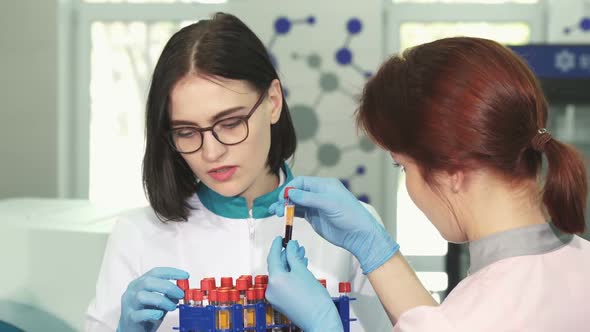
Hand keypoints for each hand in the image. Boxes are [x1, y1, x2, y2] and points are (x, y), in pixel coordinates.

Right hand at [118, 267, 188, 331]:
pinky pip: (139, 314)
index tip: (185, 275)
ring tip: (172, 307)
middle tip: (180, 294)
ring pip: (142, 296)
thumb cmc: (146, 313)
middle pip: (148, 282)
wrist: (132, 329)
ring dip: (161, 300)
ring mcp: (129, 304)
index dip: (171, 272)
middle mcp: (132, 291)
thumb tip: (181, 290)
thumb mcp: (160, 302)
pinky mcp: (129, 318)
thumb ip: (168, 295)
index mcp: (140, 283)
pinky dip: (152, 313)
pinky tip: (159, 314)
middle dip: (168, 286)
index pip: (155, 272)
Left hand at [266, 237, 342, 331]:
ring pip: (282, 275)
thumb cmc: (314, 298)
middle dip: (288, 255)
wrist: (320, 320)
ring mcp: (276, 297)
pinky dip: (291, 275)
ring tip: (302, 255)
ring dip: (291, 265)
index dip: (277, 245)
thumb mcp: (303, 271)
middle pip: (278, 266)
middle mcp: (271, 289)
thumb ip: (294, 256)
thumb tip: (290, 246)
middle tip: (296, 246)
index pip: (273, 257)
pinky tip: (300, 269)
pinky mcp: (282, 302)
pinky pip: (284, 284)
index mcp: (275, 280)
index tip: (280, 238)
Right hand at [269, 176, 398, 273]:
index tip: (282, 198)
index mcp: (324, 185)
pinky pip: (298, 212)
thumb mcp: (329, 203)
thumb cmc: (349, 215)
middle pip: (296, 192)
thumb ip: (309, 197)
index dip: (290, 189)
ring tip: (275, 212)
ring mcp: (315, 206)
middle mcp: (318, 194)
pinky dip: (289, 213)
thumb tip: (291, 192)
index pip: (301, 183)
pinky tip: (283, 216)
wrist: (358, 235)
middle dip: (284, 198)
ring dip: (284, 206)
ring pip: (295, 203)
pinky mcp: (313, 217)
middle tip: (277, 208)